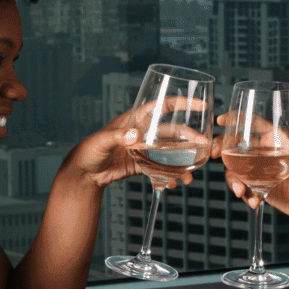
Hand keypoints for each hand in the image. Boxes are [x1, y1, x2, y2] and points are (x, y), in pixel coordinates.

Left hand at [59, 107, 195, 190]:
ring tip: (189, 178)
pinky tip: (174, 185)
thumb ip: (119, 137)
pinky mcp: (143, 165)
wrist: (83, 173)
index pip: (165, 105)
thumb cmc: (89, 150)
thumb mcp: (102, 141)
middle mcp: (145, 132)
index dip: (184, 103)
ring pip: (171, 153)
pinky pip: (162, 169)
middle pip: (174, 132)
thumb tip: (136, 136)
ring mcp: (146, 149)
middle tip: (205, 149)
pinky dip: (170, 177)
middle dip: (191, 140)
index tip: (203, 105)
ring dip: (183, 164)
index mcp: (137, 118)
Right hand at [212, 113, 288, 232]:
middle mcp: (264, 151)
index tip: (220, 119)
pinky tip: (253, 203)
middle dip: (220, 146)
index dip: (237, 118)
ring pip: (233, 167)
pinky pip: (241, 185)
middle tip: (213, 155)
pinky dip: (243, 194)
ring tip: (241, 192)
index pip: (254, 122)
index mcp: (277, 139)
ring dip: (233, 179)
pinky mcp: (256, 185)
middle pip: (235, 142)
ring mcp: (258, 168)